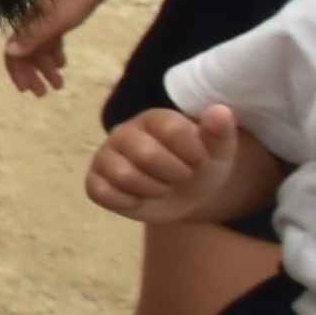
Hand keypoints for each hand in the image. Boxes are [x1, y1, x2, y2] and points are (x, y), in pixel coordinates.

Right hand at [1, 0, 125, 96]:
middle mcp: (32, 22)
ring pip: (41, 48)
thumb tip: (10, 52)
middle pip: (26, 53)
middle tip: (44, 93)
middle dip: (33, 75)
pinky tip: (63, 64)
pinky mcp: (59, 15)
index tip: (27, 90)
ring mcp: (46, 18)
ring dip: (46, 68)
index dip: (18, 72)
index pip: (14, 52)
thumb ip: (33, 36)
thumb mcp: (56, 20)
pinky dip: (55, 54)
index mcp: (28, 23)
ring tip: (59, 85)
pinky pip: (52, 39)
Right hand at [84, 104, 263, 223]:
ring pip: (125, 176)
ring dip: (154, 190)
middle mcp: (125, 132)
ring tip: (161, 187)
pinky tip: (140, 198)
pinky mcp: (94, 181)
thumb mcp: (218, 150)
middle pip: (147, 155)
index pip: (173, 130)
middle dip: (174, 175)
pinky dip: (129, 203)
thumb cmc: (198, 165)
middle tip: (180, 176)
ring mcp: (106, 156)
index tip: (199, 159)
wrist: (184, 194)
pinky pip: (104, 193)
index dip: (193, 153)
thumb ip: (221, 131)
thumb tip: (220, 111)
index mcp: (154, 118)